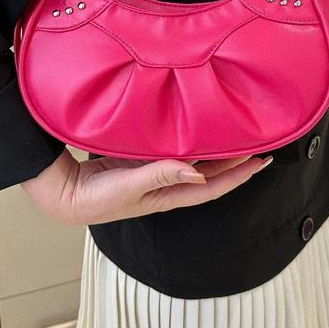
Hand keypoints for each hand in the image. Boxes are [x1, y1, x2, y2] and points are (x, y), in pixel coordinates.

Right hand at [23, 146, 271, 227]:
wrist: (67, 194)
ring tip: (236, 135)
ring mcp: (156, 174)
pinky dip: (190, 142)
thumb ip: (162, 175)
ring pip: (195, 162)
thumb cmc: (96, 197)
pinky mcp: (142, 162)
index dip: (239, 176)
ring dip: (216, 152)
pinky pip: (175, 151)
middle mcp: (167, 185)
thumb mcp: (130, 186)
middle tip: (260, 144)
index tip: (261, 162)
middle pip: (211, 174)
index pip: (213, 186)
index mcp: (168, 195)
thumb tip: (198, 172)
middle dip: (236, 162)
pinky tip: (197, 129)